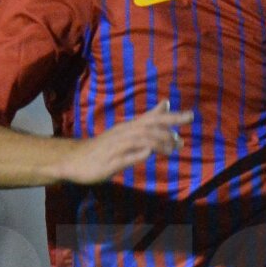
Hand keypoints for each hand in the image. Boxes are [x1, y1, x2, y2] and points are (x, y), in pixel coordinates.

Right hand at [61, 99, 193, 184]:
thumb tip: (166, 103)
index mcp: (129, 128)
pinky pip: (123, 157)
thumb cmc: (105, 146)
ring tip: (173, 148)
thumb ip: (147, 119)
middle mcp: (123, 134)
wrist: (74, 159)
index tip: (191, 116)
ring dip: (157, 143)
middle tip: (186, 130)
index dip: (172, 117)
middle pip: (148, 126)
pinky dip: (136, 154)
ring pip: (138, 140)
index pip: (153, 119)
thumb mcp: (128, 131)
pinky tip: (147, 153)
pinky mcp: (108, 163)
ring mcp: (115, 148)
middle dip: (168, 126)